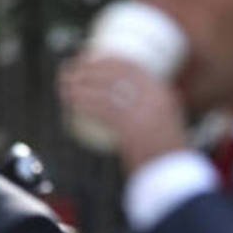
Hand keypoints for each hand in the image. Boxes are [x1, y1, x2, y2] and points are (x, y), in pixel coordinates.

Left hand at [59, 54, 188, 173]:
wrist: (170, 175)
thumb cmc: (164, 153)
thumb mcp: (164, 124)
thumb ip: (151, 110)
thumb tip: (129, 102)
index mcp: (161, 92)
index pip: (130, 65)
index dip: (105, 59)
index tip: (88, 58)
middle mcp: (152, 97)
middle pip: (113, 73)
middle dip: (86, 68)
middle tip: (68, 69)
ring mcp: (142, 112)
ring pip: (103, 90)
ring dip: (78, 85)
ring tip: (63, 86)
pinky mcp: (129, 128)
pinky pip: (100, 110)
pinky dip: (82, 103)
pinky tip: (69, 102)